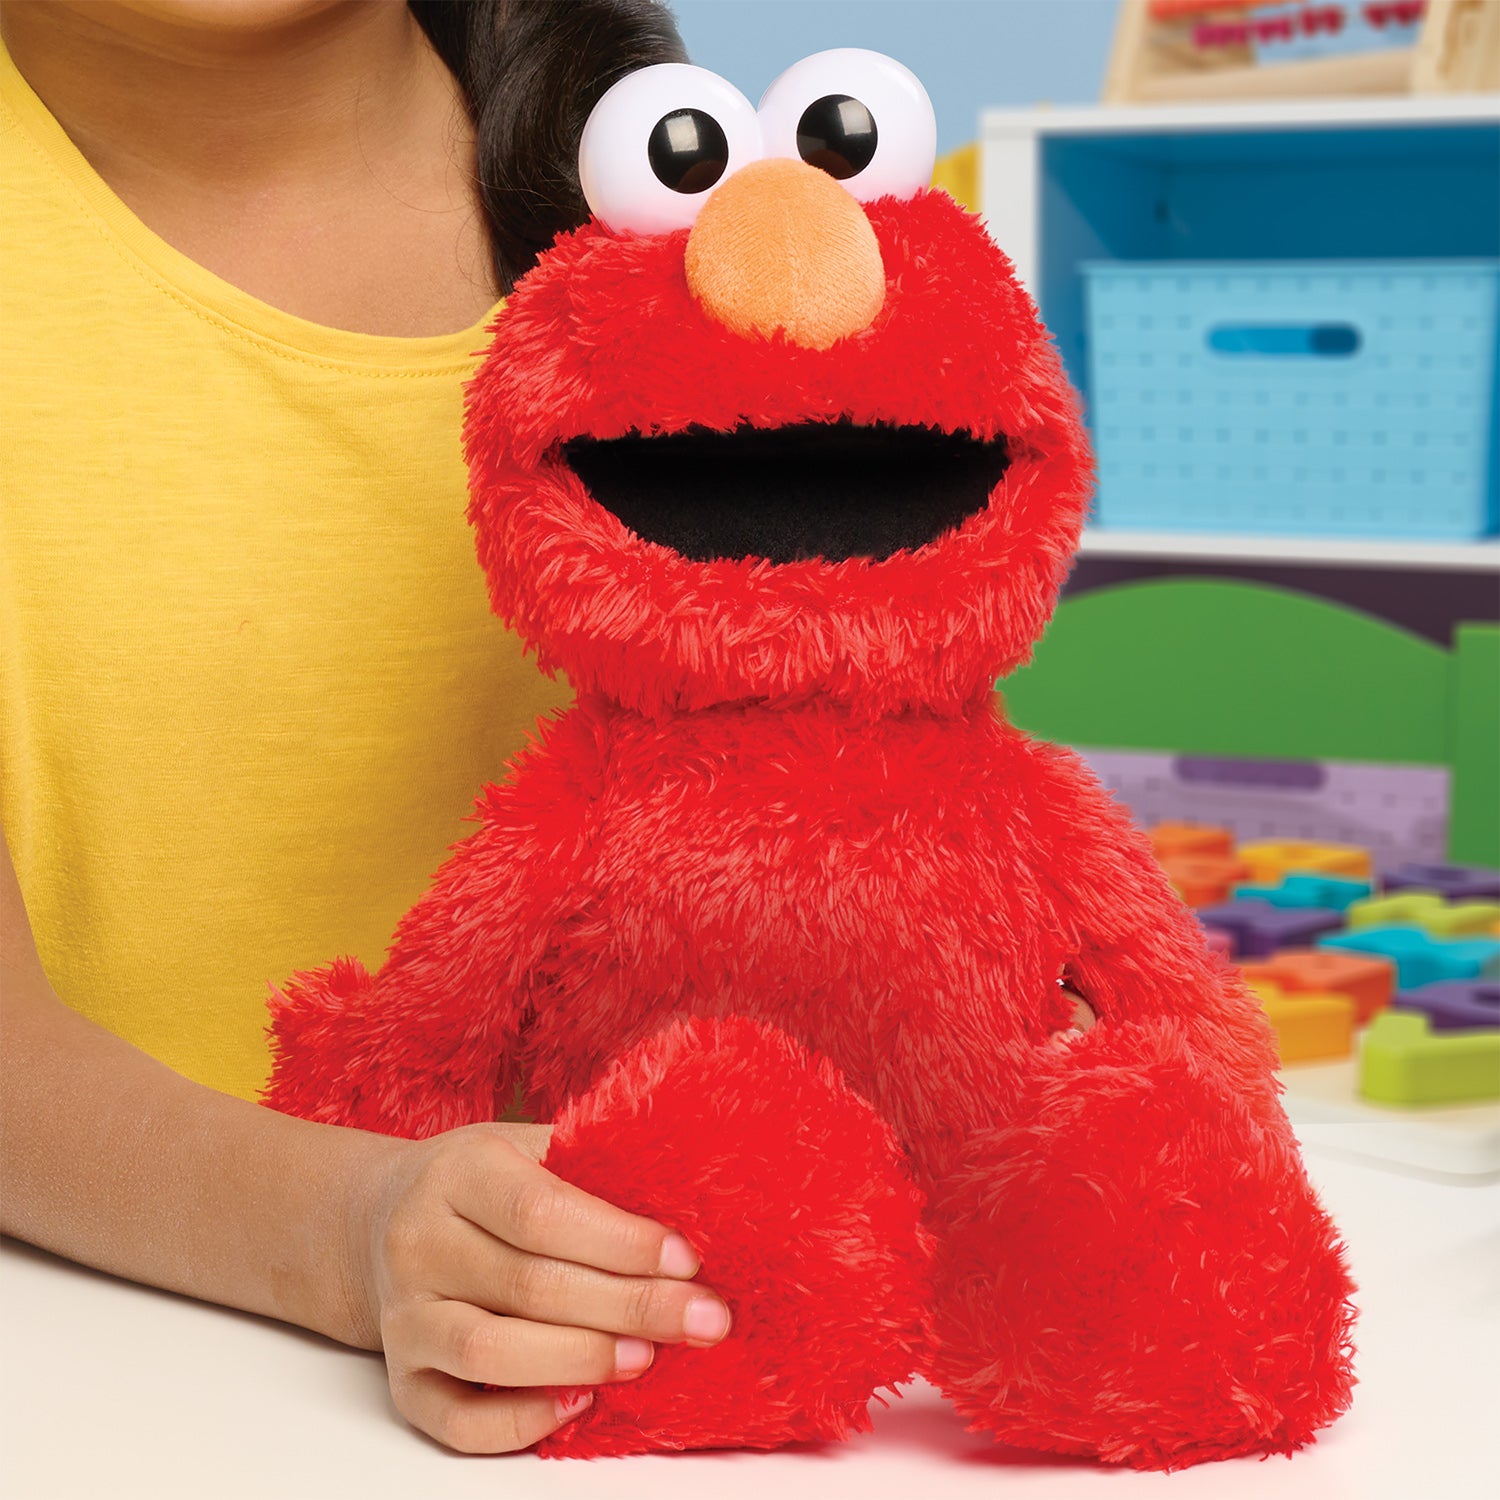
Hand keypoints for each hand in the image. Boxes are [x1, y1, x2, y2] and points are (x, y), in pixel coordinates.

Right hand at [346, 1121, 730, 1452]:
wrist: (377, 1217)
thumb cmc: (483, 1181)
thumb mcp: (525, 1144)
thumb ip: (590, 1167)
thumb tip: (687, 1202)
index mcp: (459, 1171)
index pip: (541, 1213)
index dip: (620, 1241)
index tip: (687, 1259)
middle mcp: (419, 1241)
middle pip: (529, 1285)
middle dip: (629, 1306)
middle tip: (703, 1320)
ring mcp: (403, 1314)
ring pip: (489, 1352)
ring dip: (580, 1359)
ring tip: (647, 1357)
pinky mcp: (400, 1378)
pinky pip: (455, 1420)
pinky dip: (520, 1422)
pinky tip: (580, 1404)